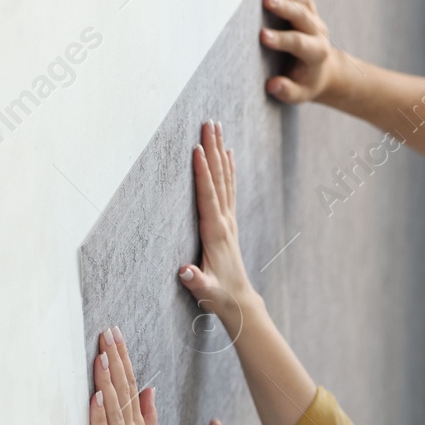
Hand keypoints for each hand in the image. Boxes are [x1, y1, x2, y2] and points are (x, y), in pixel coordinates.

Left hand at [90, 327, 165, 424]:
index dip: (123, 360)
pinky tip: (96, 398)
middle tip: (108, 333)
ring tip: (102, 355)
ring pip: (115, 411)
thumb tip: (150, 389)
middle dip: (115, 361)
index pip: (132, 388)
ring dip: (108, 382)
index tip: (115, 335)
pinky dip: (101, 419)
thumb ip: (149, 419)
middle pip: (124, 393)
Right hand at [178, 121, 259, 343]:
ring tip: (216, 128)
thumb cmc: (218, 295)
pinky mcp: (229, 223)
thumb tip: (185, 272)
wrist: (238, 301)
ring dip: (220, 152)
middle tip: (208, 123)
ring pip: (225, 179)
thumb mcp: (204, 291)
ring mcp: (229, 220)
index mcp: (215, 233)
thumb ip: (195, 281)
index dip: (202, 173)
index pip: (207, 197)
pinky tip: (228, 154)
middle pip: (219, 179)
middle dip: (213, 150)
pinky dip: (228, 169)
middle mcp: (225, 221)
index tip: (197, 149)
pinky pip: (229, 189)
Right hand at [260, 0, 346, 104]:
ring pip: (304, 0)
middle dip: (285, 7)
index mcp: (316, 53)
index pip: (299, 43)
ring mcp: (314, 17)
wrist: (324, 68)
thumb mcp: (301, 94)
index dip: (281, 39)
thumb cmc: (306, 82)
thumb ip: (288, 91)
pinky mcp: (309, 6)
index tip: (262, 36)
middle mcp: (318, 32)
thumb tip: (272, 85)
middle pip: (302, 16)